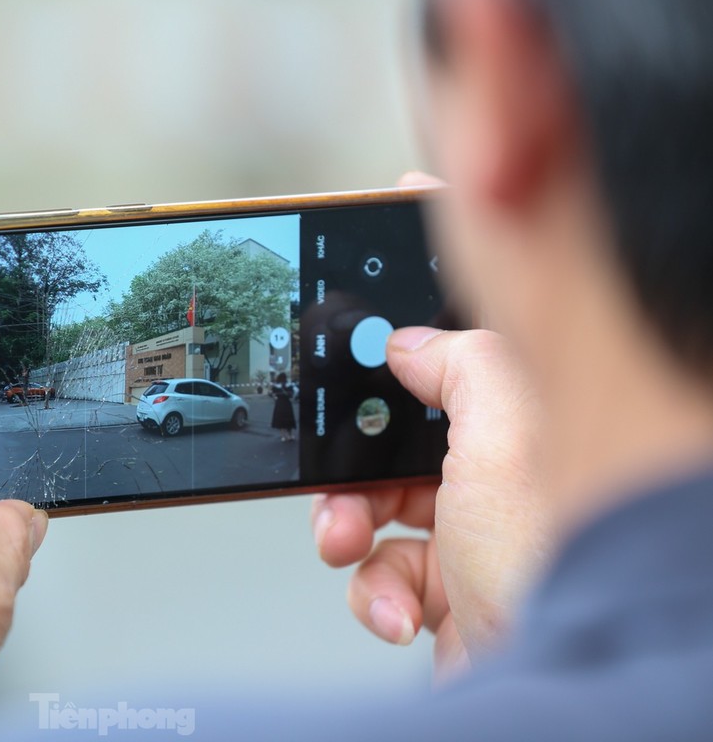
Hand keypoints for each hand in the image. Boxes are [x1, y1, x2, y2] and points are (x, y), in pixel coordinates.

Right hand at [311, 177, 551, 680]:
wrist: (553, 689)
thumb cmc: (556, 565)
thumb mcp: (504, 434)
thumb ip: (461, 359)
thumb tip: (416, 340)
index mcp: (535, 409)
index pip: (486, 306)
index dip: (437, 254)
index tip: (399, 196)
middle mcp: (512, 462)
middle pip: (408, 409)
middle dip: (353, 438)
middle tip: (329, 443)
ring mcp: (482, 527)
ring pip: (379, 493)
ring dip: (349, 524)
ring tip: (352, 543)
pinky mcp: (451, 586)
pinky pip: (384, 566)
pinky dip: (376, 588)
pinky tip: (400, 605)